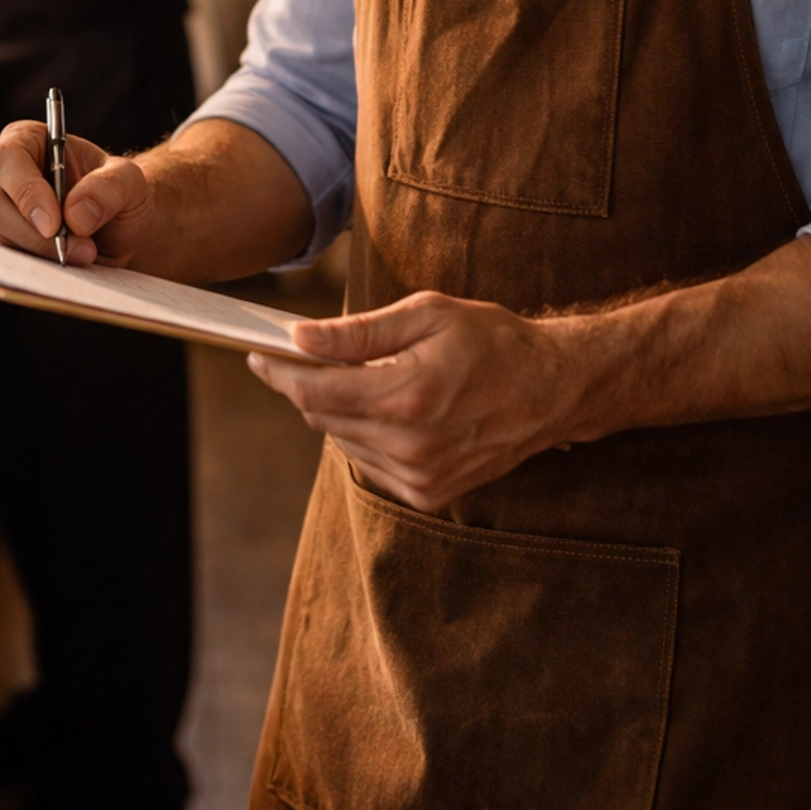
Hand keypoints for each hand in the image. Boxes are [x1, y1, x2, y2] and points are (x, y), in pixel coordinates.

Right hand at [0, 121, 160, 268]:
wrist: (115, 230)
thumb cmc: (115, 194)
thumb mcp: (129, 182)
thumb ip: (109, 188)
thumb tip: (75, 213)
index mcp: (26, 140)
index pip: (7, 159)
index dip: (26, 191)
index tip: (53, 224)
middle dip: (32, 233)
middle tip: (75, 249)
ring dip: (38, 253)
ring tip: (81, 255)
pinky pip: (2, 260)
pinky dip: (34, 267)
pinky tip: (62, 264)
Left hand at [250, 291, 583, 511]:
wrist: (552, 389)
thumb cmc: (492, 340)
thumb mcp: (426, 315)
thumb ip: (358, 332)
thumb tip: (300, 338)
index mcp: (407, 398)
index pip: (315, 391)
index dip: (279, 371)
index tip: (258, 354)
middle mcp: (410, 447)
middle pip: (322, 417)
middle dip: (307, 385)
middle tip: (306, 355)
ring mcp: (420, 477)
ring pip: (342, 441)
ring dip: (338, 409)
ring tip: (366, 377)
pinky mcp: (429, 494)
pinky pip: (370, 462)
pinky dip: (365, 434)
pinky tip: (389, 408)